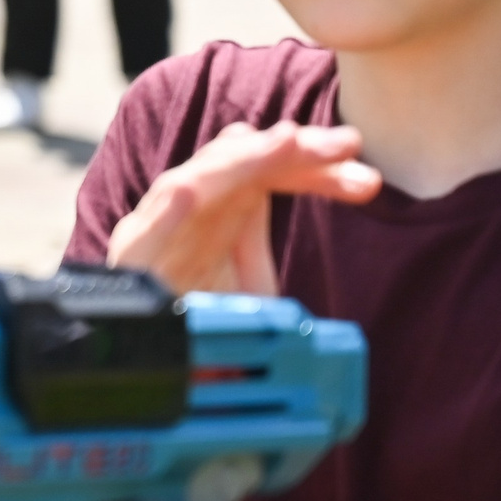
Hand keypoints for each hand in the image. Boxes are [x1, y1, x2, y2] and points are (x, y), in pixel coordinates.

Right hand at [106, 122, 380, 295]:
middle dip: (296, 151)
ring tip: (285, 142)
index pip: (270, 173)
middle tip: (348, 144)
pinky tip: (186, 194)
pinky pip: (149, 229)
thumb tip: (292, 184)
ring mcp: (159, 228)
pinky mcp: (134, 256)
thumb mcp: (246, 286)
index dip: (316, 169)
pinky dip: (168, 210)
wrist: (145, 359)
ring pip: (201, 180)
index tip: (366, 180)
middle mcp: (190, 208)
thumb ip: (257, 239)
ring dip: (242, 159)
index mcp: (219, 210)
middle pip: (243, 164)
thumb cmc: (196, 320)